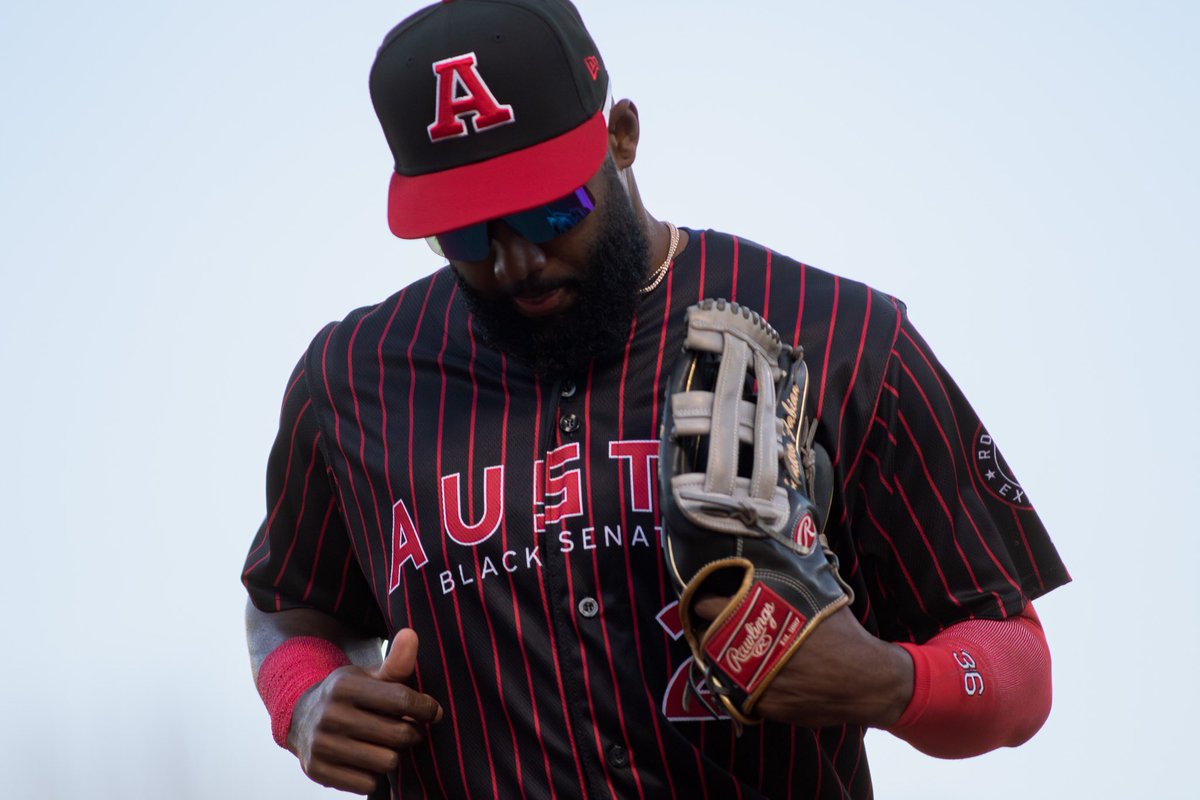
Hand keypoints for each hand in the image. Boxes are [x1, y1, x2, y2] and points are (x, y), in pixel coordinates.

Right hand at [287, 629, 442, 794]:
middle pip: (399, 735)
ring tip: (389, 744)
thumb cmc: (347, 696)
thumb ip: (395, 662)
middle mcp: (330, 715)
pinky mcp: (318, 771)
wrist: (300, 719)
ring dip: (394, 755)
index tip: (433, 711)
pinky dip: (375, 775)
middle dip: (413, 733)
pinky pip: (368, 783)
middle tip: (410, 729)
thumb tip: (412, 634)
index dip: (426, 708)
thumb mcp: (368, 676)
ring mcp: (322, 745)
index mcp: (345, 687)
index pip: (402, 701)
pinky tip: (369, 760)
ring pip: (387, 762)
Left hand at [694, 598, 912, 728]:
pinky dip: (745, 686)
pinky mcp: (768, 708)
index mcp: (766, 621)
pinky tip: (757, 675)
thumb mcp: (819, 600)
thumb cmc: (846, 637)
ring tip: (732, 652)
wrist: (869, 682)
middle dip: (710, 635)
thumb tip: (789, 552)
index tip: (700, 602)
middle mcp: (757, 654)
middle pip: (712, 642)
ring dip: (724, 661)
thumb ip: (793, 584)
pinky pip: (744, 695)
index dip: (704, 605)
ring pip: (724, 671)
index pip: (714, 609)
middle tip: (712, 628)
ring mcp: (760, 684)